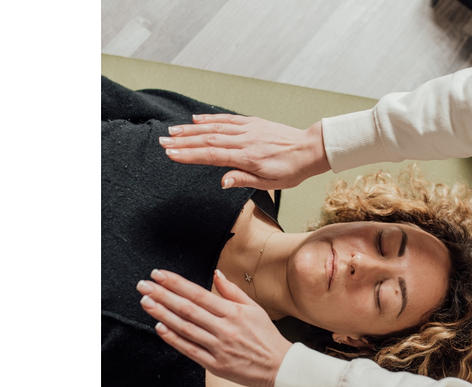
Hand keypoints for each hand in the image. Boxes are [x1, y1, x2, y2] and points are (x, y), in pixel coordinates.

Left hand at [136, 268, 292, 386]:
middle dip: (162, 295)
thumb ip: (233, 291)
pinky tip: (160, 327)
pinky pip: (190, 350)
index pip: (198, 293)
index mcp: (233, 312)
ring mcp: (218, 347)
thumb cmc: (266, 336)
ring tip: (146, 302)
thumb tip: (216, 274)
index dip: (176, 283)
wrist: (278, 367)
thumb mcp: (254, 308)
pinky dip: (173, 339)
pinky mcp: (214, 365)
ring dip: (163, 314)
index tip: (159, 275)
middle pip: (187, 309)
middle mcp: (224, 328)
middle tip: (144, 285)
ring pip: (185, 328)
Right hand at [158, 114, 330, 189]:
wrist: (309, 149)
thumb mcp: (269, 183)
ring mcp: (248, 129)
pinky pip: (227, 119)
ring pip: (214, 128)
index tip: (171, 154)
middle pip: (208, 140)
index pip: (212, 156)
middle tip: (163, 142)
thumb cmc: (290, 170)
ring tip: (172, 131)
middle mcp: (245, 140)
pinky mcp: (252, 123)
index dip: (190, 155)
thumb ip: (243, 180)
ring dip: (191, 129)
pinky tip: (196, 119)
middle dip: (183, 141)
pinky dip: (210, 118)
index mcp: (248, 157)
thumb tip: (222, 181)